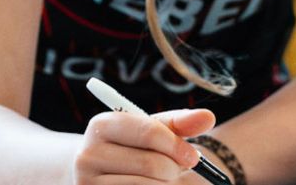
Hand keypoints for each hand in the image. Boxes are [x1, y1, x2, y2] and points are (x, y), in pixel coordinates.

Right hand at [71, 108, 216, 182]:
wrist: (95, 175)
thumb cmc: (130, 149)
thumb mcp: (149, 131)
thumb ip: (178, 124)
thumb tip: (208, 117)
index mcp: (101, 125)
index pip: (149, 132)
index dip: (177, 145)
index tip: (194, 157)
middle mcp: (88, 154)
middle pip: (152, 164)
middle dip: (173, 170)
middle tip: (176, 172)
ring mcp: (87, 184)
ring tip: (162, 180)